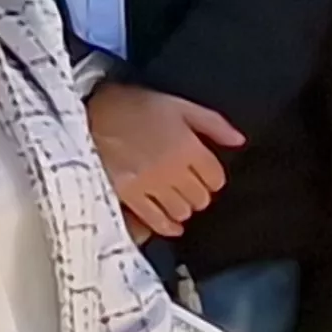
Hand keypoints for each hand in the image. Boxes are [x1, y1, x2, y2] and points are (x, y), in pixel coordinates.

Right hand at [84, 85, 243, 238]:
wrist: (91, 114)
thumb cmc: (136, 106)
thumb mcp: (179, 106)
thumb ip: (213, 124)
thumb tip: (240, 141)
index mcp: (188, 147)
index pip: (215, 178)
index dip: (213, 178)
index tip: (206, 175)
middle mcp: (172, 170)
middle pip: (200, 197)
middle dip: (199, 193)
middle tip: (190, 187)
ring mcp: (150, 186)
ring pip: (182, 211)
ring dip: (183, 207)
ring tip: (177, 199)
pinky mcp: (129, 197)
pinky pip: (157, 221)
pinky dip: (167, 226)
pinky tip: (172, 224)